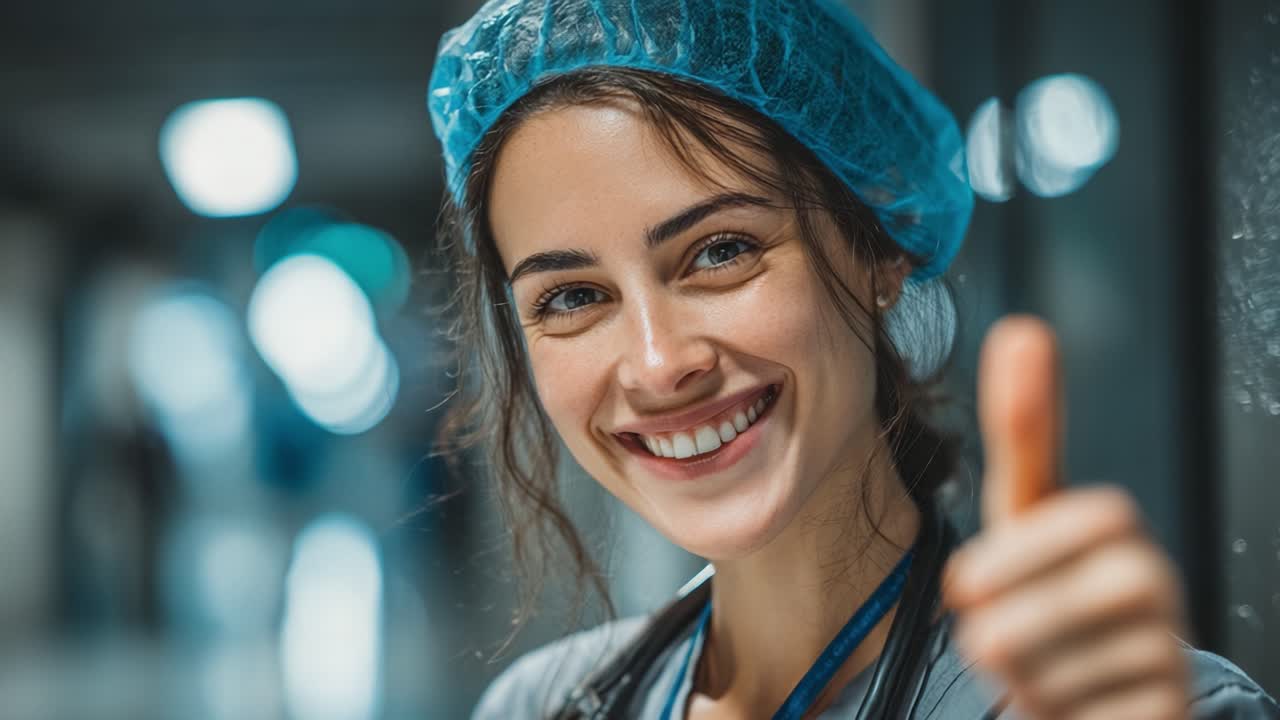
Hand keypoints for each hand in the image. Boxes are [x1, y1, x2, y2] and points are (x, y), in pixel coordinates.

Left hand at [943, 316, 1191, 719]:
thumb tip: (1023, 329)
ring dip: (1023, 672)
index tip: (966, 583)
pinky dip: (1058, 713)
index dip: (1011, 556)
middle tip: (990, 633)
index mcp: (1115, 528)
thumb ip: (1024, 429)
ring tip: (1024, 666)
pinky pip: (1095, 714)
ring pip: (1066, 669)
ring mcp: (1169, 650)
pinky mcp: (1170, 711)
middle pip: (1063, 604)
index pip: (1073, 525)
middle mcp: (1155, 582)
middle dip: (1007, 623)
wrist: (1088, 685)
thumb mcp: (1023, 509)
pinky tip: (1064, 703)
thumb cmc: (1044, 586)